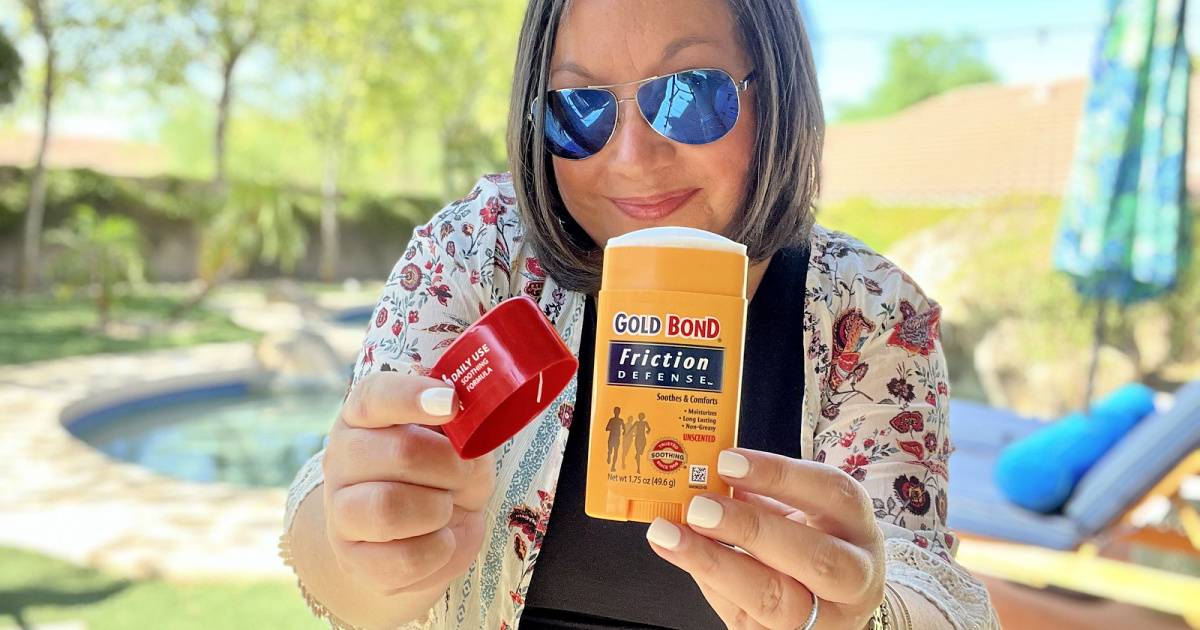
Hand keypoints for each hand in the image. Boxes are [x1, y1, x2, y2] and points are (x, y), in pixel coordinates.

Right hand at [322, 371, 495, 594]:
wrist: (427, 537)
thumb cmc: (443, 476)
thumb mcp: (458, 443)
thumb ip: (462, 427)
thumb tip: (472, 422)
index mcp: (362, 418)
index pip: (373, 397)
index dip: (412, 396)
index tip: (453, 402)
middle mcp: (341, 459)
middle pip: (399, 452)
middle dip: (451, 464)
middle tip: (466, 471)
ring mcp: (340, 512)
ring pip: (389, 507)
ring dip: (438, 507)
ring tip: (446, 506)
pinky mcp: (353, 561)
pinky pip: (404, 558)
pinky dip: (438, 549)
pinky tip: (439, 539)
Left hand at [646, 448, 885, 629]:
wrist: (836, 601)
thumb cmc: (812, 541)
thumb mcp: (801, 509)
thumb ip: (760, 493)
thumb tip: (704, 471)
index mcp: (857, 526)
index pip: (831, 494)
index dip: (779, 476)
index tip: (727, 461)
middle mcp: (855, 577)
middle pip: (814, 558)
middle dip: (750, 529)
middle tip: (698, 508)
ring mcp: (826, 619)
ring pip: (775, 601)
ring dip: (715, 565)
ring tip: (670, 536)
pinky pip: (744, 618)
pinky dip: (708, 583)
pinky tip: (681, 558)